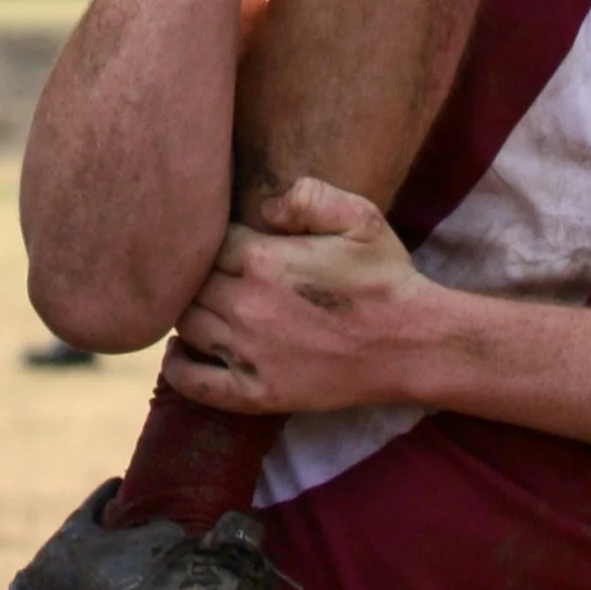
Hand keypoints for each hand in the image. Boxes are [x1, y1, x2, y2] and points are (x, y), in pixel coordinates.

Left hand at [160, 177, 432, 414]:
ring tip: (196, 302)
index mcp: (263, 260)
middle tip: (208, 270)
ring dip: (186, 311)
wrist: (412, 345)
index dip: (210, 237)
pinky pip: (195, 384)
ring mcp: (250, 354)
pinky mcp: (258, 394)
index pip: (205, 241)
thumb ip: (306, 195)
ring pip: (186, 324)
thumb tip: (262, 206)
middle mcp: (247, 307)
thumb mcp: (358, 216)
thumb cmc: (384, 278)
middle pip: (189, 283)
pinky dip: (178, 368)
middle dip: (194, 273)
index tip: (224, 240)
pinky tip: (181, 351)